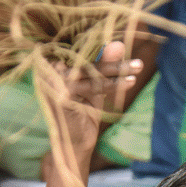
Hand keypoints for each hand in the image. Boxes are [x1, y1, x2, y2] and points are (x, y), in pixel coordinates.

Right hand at [35, 41, 141, 169]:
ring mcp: (52, 82)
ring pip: (90, 70)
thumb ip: (104, 64)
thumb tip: (118, 43)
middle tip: (138, 62)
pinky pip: (92, 84)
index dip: (102, 48)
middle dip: (114, 61)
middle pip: (85, 59)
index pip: (80, 50)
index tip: (125, 46)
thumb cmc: (83, 113)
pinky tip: (129, 82)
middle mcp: (48, 70)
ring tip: (137, 68)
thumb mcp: (95, 86)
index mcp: (52, 65)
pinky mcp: (61, 93)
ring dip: (117, 70)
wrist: (75, 143)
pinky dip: (111, 83)